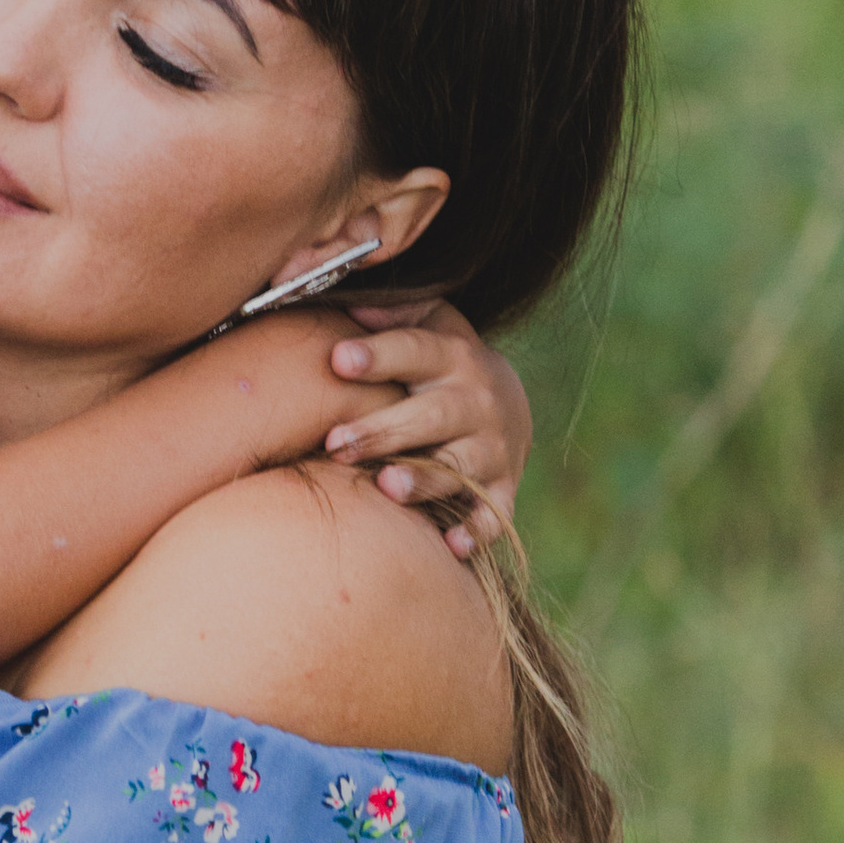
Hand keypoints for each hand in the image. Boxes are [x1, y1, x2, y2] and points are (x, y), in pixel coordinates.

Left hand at [318, 297, 530, 556]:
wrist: (506, 405)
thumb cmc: (439, 362)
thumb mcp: (428, 325)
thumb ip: (393, 313)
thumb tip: (350, 299)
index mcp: (454, 357)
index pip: (416, 352)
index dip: (378, 356)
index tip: (338, 359)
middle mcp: (477, 403)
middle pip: (431, 416)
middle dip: (384, 431)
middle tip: (337, 443)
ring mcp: (493, 449)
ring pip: (459, 466)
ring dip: (425, 478)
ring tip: (387, 487)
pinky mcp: (503, 490)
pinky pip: (492, 514)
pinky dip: (475, 530)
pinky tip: (451, 543)